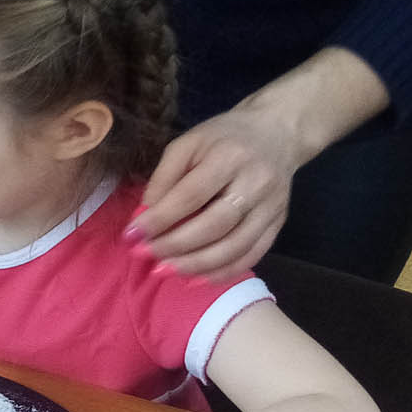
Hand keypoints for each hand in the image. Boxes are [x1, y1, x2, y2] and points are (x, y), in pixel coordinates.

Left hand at [135, 106, 302, 281]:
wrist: (277, 132)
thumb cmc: (223, 137)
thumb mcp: (187, 143)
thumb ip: (165, 177)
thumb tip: (145, 216)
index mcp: (230, 157)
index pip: (191, 195)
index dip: (161, 219)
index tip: (133, 235)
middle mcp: (256, 183)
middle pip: (215, 225)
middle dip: (176, 246)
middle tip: (145, 256)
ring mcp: (271, 207)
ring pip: (235, 247)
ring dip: (196, 265)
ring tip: (165, 271)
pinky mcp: (278, 223)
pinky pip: (252, 255)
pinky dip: (223, 272)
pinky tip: (196, 278)